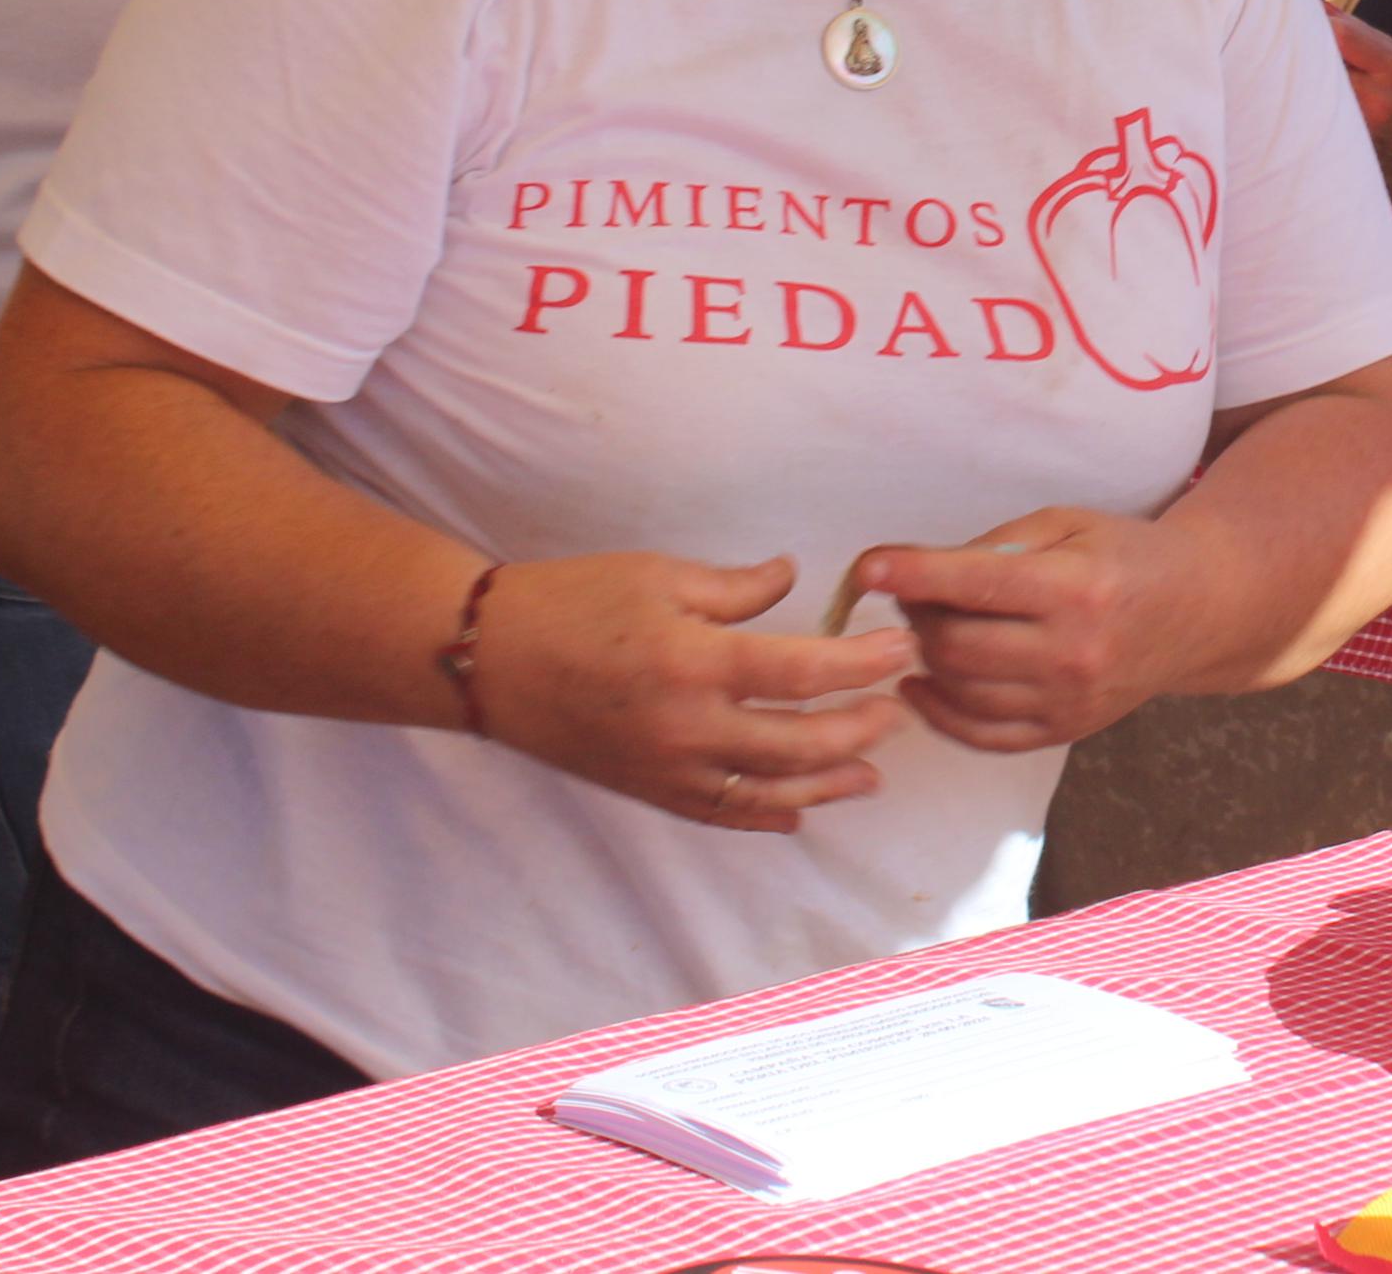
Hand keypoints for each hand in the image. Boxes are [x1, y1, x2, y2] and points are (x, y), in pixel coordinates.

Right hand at [465, 550, 913, 832]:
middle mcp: (687, 727)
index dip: (861, 663)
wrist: (492, 659)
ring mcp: (668, 769)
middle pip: (799, 743)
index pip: (803, 672)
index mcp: (695, 661)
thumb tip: (794, 578)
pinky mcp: (649, 791)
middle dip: (859, 729)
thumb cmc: (574, 601)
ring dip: (828, 784)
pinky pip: (721, 815)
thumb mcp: (660, 574)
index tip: (899, 646)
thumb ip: (738, 587)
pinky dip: (766, 817)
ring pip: (768, 793)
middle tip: (896, 711)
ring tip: (872, 774)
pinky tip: (800, 811)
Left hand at [849, 510, 1220, 753]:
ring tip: (927, 628)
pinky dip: (939, 712)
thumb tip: (918, 572)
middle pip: (956, 645)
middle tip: (909, 593)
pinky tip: (922, 682)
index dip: (913, 575)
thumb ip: (996, 546)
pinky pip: (981, 734)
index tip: (868, 566)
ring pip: (961, 690)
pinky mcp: (1063, 731)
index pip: (975, 586)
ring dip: (925, 658)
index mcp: (1076, 589)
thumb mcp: (1068, 525)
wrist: (1195, 611)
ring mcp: (1068, 701)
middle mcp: (1073, 653)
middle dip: (915, 617)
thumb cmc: (1124, 555)